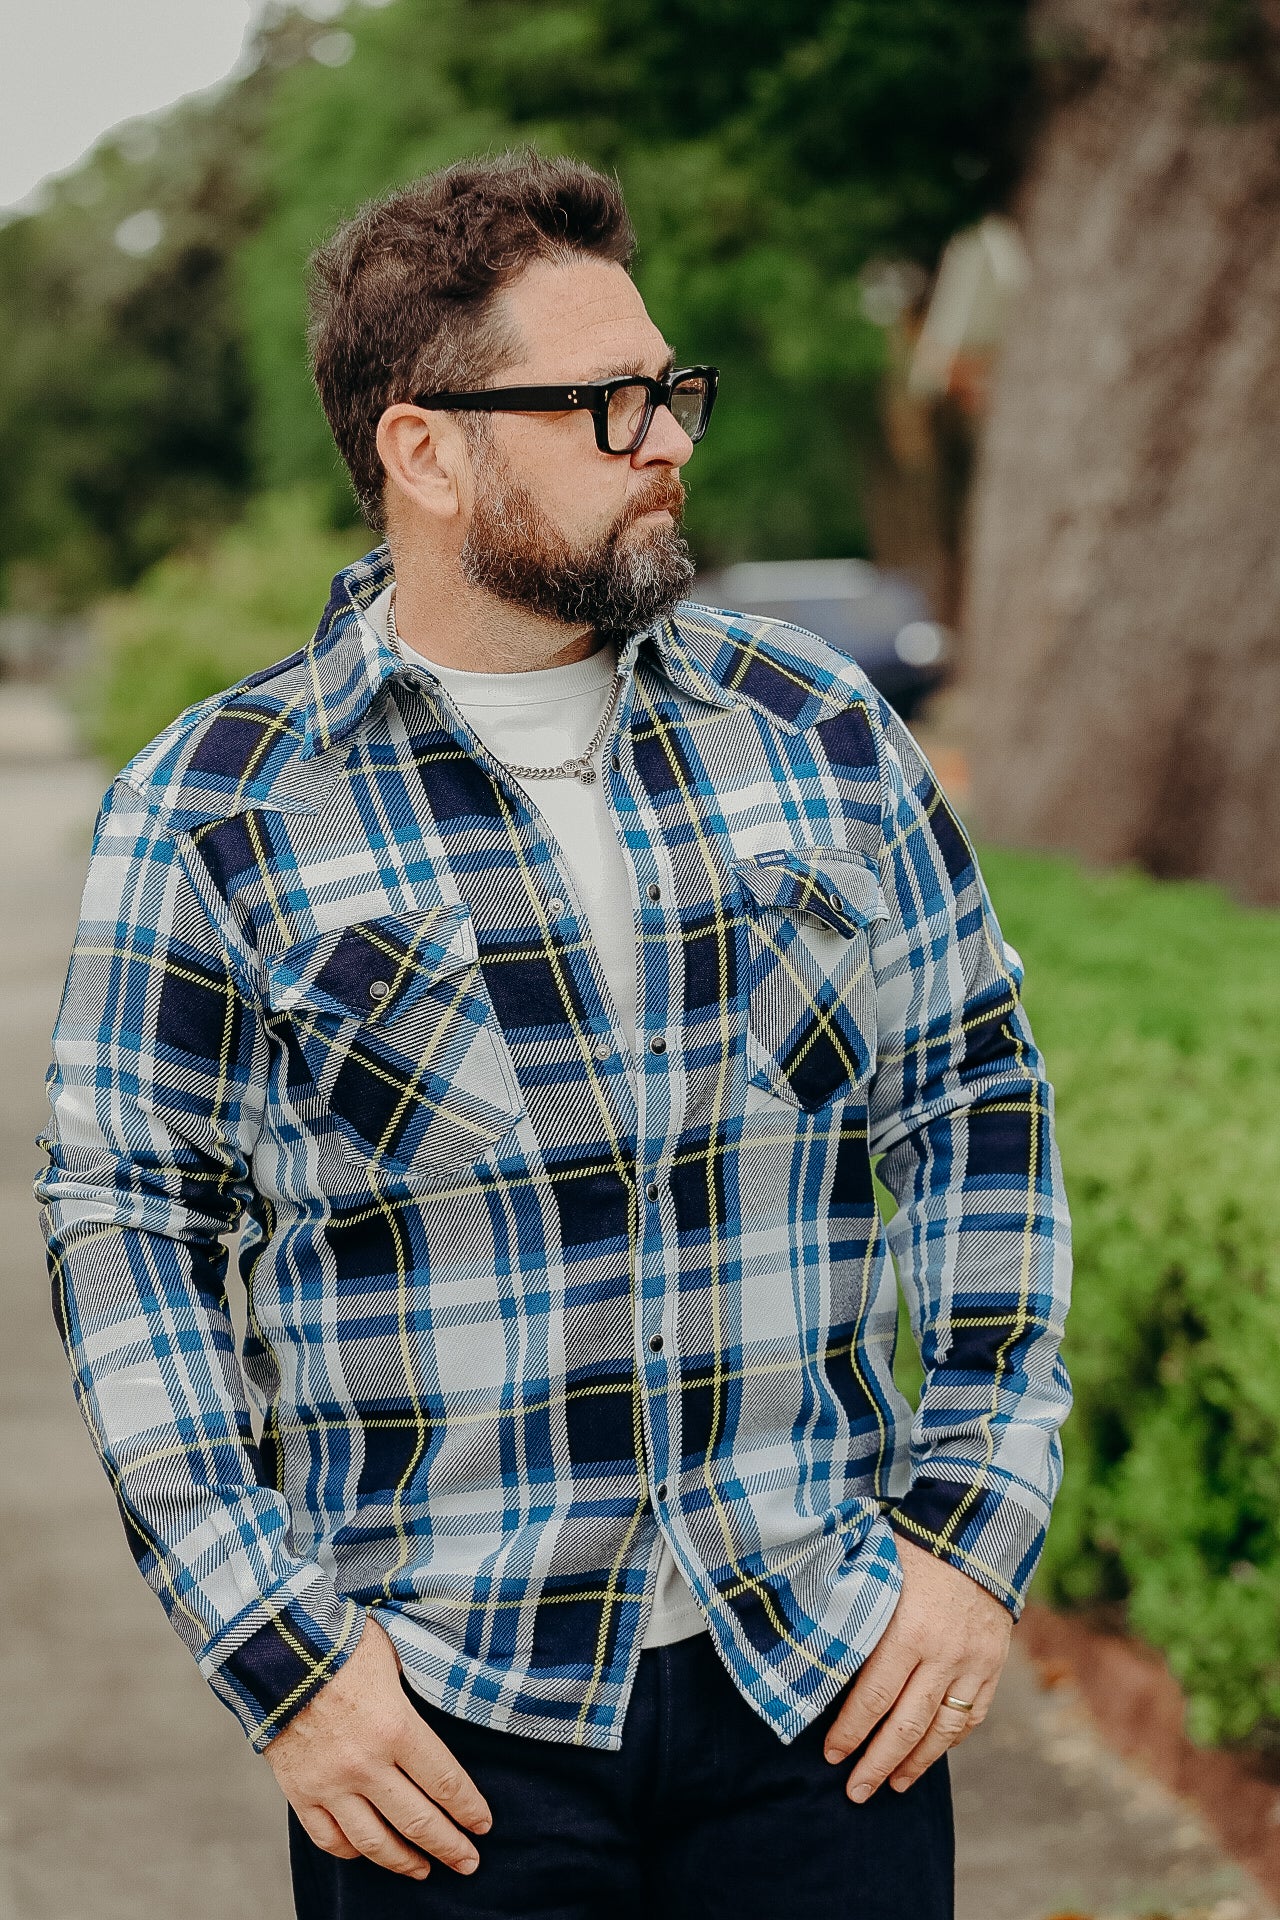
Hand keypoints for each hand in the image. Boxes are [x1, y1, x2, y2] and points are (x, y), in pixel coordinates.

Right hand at [263, 1614, 492, 1879]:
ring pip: (373, 1842)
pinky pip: (328, 1838)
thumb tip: (446, 1700)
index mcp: (396, 1727)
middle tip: (469, 1863)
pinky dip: (351, 1851)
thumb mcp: (393, 1657)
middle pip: (417, 1821)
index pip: (445, 1782)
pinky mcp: (300, 1792)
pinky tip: (368, 1852)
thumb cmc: (340, 1644)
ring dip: (403, 1861)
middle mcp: (365, 1764)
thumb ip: (417, 1691)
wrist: (275, 1649)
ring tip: (424, 1869)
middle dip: (449, 1846)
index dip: (468, 1809)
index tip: (483, 1825)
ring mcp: (330, 1783)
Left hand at [824, 1534, 1011, 1800]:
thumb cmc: (911, 1547)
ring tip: (893, 1784)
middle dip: (878, 1763)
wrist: (976, 1530)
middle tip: (855, 1791)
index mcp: (907, 1630)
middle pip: (907, 1725)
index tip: (831, 1754)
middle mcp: (942, 1654)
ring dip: (915, 1763)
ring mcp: (972, 1663)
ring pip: (943, 1730)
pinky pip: (972, 1715)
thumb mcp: (876, 1572)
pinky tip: (931, 1753)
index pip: (873, 1697)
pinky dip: (951, 1739)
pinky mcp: (993, 1665)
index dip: (850, 1732)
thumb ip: (855, 1615)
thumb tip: (815, 1649)